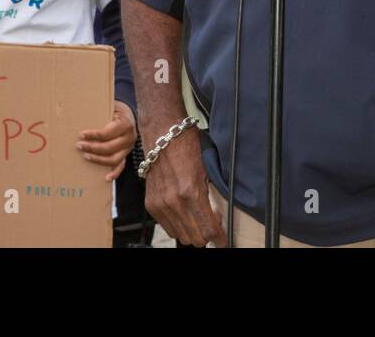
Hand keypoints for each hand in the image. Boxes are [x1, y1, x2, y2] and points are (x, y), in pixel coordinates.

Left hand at [77, 100, 136, 180]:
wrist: (128, 114)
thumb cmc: (115, 109)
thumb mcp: (110, 105)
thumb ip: (100, 110)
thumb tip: (79, 112)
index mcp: (126, 124)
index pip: (108, 133)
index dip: (94, 135)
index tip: (81, 135)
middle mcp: (129, 138)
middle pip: (110, 147)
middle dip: (93, 148)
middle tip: (79, 145)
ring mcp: (128, 148)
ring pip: (114, 159)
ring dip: (98, 160)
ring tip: (85, 156)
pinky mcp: (126, 154)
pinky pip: (121, 166)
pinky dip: (115, 173)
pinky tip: (106, 178)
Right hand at [139, 124, 226, 246]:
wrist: (162, 134)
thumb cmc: (187, 147)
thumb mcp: (206, 171)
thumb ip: (210, 197)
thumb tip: (217, 219)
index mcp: (191, 193)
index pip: (209, 230)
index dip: (220, 238)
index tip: (224, 240)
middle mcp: (174, 202)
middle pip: (194, 239)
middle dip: (206, 235)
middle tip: (212, 224)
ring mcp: (160, 204)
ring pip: (180, 236)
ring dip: (191, 231)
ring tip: (197, 217)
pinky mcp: (151, 204)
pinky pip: (166, 227)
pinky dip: (177, 224)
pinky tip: (183, 212)